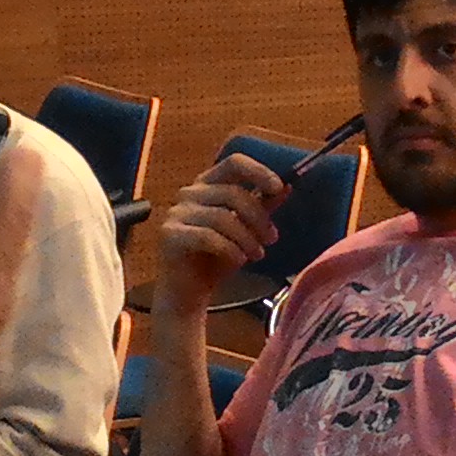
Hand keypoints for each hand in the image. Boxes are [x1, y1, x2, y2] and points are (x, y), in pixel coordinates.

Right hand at [153, 151, 290, 313]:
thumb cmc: (215, 258)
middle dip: (259, 217)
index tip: (279, 188)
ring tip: (257, 254)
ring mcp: (176, 213)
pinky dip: (229, 248)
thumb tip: (287, 186)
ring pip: (222, 216)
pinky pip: (207, 236)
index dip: (258, 172)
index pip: (234, 163)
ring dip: (247, 238)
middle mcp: (189, 193)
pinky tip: (239, 260)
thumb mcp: (245, 230)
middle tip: (272, 238)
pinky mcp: (169, 234)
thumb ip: (262, 206)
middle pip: (233, 192)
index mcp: (207, 185)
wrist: (188, 292)